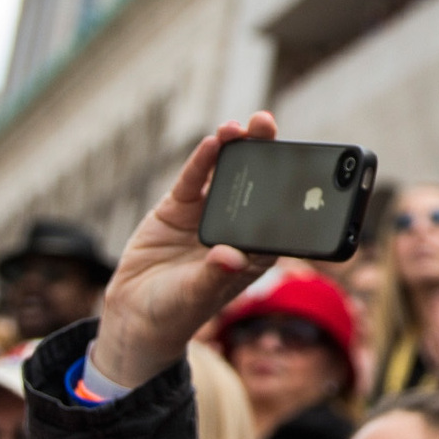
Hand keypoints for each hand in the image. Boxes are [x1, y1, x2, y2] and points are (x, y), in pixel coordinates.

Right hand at [89, 115, 282, 392]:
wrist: (134, 316)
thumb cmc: (177, 312)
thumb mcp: (197, 296)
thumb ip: (213, 276)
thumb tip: (230, 257)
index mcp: (255, 249)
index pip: (280, 212)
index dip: (292, 186)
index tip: (304, 161)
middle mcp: (236, 225)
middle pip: (257, 183)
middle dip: (264, 152)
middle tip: (267, 123)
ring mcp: (208, 213)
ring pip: (226, 174)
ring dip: (234, 148)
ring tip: (239, 127)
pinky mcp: (178, 208)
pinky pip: (194, 180)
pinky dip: (202, 162)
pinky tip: (212, 143)